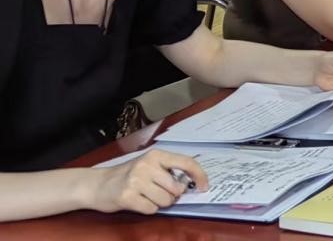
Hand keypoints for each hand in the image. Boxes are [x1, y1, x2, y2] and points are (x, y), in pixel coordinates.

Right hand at [89, 150, 207, 214]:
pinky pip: (151, 210)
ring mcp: (136, 180)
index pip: (186, 162)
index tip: (204, 187)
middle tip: (159, 192)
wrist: (97, 184)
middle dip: (172, 196)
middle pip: (176, 188)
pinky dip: (148, 209)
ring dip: (160, 203)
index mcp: (156, 155)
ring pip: (165, 201)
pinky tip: (138, 202)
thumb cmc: (128, 175)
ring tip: (146, 196)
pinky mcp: (127, 196)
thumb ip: (168, 171)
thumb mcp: (149, 166)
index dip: (199, 175)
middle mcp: (147, 165)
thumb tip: (191, 183)